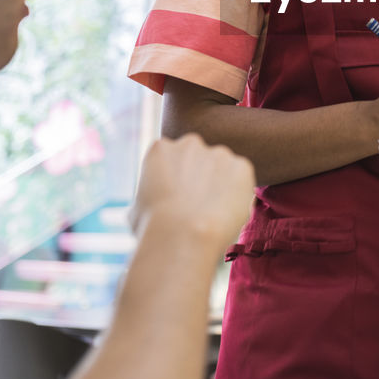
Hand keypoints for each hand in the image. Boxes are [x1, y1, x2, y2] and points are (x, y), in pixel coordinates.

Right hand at [130, 135, 254, 245]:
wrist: (182, 235)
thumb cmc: (153, 228)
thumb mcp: (136, 209)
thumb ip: (147, 198)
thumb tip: (146, 208)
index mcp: (161, 148)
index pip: (172, 159)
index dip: (176, 182)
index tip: (177, 201)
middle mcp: (191, 143)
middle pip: (200, 160)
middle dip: (200, 180)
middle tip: (197, 209)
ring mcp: (219, 153)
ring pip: (223, 170)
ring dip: (220, 187)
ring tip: (211, 216)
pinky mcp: (242, 167)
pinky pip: (242, 180)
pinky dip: (238, 195)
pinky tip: (225, 213)